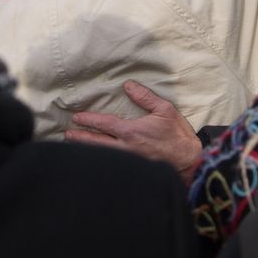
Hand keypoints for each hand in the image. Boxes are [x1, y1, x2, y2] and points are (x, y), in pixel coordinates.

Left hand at [66, 80, 202, 183]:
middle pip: (96, 143)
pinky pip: (111, 166)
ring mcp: (128, 162)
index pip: (104, 124)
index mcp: (131, 132)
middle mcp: (126, 148)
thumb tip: (128, 85)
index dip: (88, 120)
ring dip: (87, 150)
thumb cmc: (178, 135)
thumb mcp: (165, 110)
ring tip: (75, 146)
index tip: (77, 118)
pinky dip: (100, 161)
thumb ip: (145, 97)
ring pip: (101, 156)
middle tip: (68, 134)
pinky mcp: (133, 171)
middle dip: (80, 138)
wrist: (190, 162)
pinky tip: (95, 160)